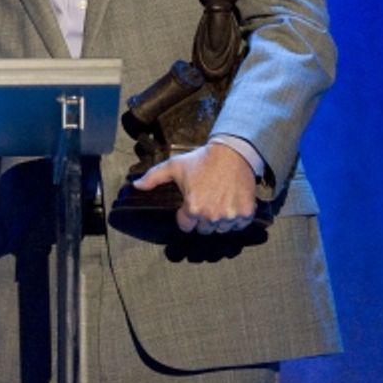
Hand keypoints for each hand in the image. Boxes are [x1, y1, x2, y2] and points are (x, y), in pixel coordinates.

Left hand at [133, 141, 255, 233]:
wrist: (232, 153)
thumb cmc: (201, 160)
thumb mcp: (174, 166)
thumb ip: (153, 177)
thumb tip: (136, 185)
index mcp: (193, 207)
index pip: (185, 226)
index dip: (185, 216)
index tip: (190, 206)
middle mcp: (212, 215)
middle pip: (204, 230)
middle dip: (202, 219)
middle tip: (205, 202)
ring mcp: (230, 216)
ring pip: (221, 229)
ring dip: (219, 220)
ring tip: (218, 202)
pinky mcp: (246, 213)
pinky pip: (238, 226)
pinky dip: (236, 219)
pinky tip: (231, 205)